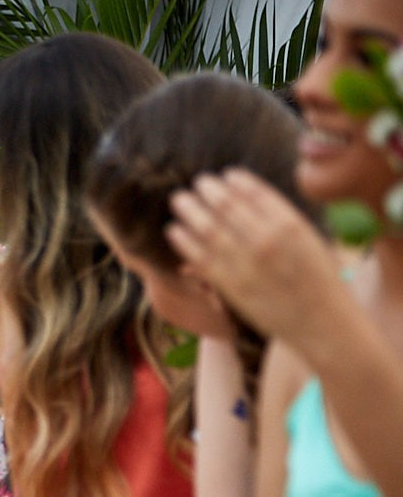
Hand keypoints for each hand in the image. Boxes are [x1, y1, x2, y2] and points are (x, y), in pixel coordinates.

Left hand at [166, 170, 349, 349]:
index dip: (235, 180)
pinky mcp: (231, 286)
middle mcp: (266, 239)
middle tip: (197, 183)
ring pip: (208, 228)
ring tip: (179, 199)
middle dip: (207, 190)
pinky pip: (200, 258)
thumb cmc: (318, 278)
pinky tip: (174, 230)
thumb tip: (245, 198)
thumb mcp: (309, 239)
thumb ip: (280, 220)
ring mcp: (247, 263)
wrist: (322, 320)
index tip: (225, 175)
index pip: (255, 192)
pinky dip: (184, 240)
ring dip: (189, 209)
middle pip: (227, 205)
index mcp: (290, 223)